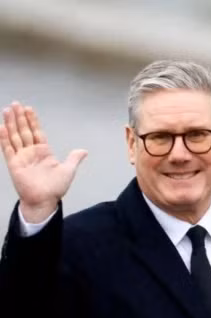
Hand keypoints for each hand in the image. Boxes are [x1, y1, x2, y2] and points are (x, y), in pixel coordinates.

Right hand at [0, 102, 86, 222]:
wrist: (45, 201)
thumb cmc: (55, 188)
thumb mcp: (68, 170)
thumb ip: (74, 159)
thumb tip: (83, 151)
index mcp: (43, 152)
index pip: (36, 132)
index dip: (32, 120)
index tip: (28, 109)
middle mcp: (31, 152)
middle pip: (24, 131)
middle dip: (20, 117)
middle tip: (15, 104)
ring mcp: (21, 157)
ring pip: (15, 136)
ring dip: (10, 123)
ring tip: (7, 110)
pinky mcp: (14, 164)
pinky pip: (7, 149)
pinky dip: (4, 138)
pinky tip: (1, 127)